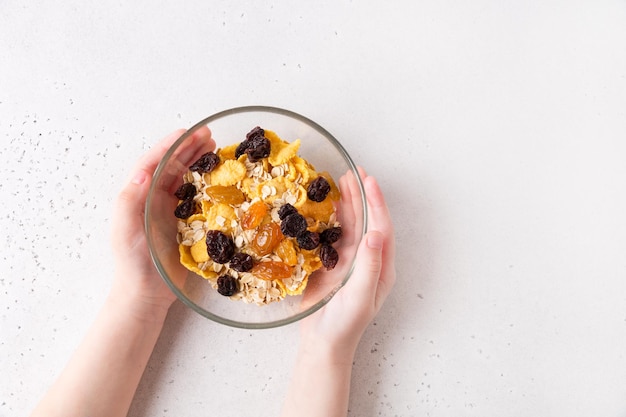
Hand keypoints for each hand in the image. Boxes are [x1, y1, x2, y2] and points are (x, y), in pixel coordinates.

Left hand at [110, 127, 214, 319]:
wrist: (146, 294)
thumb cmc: (132, 263)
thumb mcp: (125, 229)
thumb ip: (131, 199)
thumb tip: (144, 171)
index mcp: (139, 195)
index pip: (154, 163)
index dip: (170, 146)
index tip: (188, 133)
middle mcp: (154, 199)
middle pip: (172, 166)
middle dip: (189, 148)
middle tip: (208, 135)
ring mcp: (170, 211)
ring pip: (185, 178)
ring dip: (198, 162)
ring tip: (215, 149)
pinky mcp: (185, 224)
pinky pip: (197, 198)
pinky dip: (207, 184)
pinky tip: (219, 178)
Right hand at [300, 168, 395, 354]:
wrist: (323, 343)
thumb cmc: (345, 325)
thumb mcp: (360, 296)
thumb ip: (369, 265)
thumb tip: (375, 233)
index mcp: (381, 266)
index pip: (381, 227)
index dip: (375, 202)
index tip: (368, 180)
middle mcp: (367, 259)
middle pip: (367, 220)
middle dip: (361, 195)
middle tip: (353, 171)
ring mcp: (349, 261)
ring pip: (350, 224)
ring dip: (347, 203)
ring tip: (340, 180)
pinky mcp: (331, 263)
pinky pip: (332, 234)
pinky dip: (329, 217)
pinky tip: (324, 204)